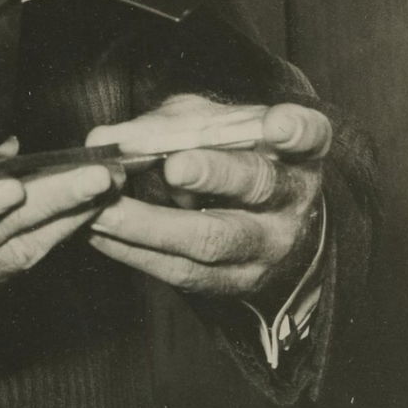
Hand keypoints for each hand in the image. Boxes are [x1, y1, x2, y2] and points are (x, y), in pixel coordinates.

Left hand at [85, 93, 329, 300]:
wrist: (266, 225)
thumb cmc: (230, 156)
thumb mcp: (210, 125)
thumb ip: (164, 125)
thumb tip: (103, 137)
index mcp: (294, 150)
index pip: (307, 135)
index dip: (295, 130)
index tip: (278, 125)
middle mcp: (290, 199)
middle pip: (258, 186)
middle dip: (215, 174)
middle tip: (175, 166)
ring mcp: (267, 247)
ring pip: (212, 239)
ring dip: (152, 224)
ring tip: (106, 209)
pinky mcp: (236, 283)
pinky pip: (183, 272)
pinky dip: (136, 252)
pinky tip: (100, 234)